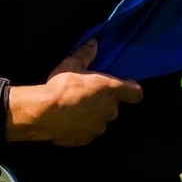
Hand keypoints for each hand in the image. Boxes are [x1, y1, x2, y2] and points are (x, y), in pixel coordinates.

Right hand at [6, 40, 142, 146]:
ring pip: (99, 120)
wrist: (45, 112)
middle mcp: (111, 110)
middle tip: (87, 95)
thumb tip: (93, 43)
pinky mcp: (86, 139)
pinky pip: (87, 132)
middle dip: (103, 102)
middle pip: (113, 106)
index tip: (123, 85)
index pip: (136, 93)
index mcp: (112, 91)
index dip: (131, 89)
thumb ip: (85, 54)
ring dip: (92, 115)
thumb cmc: (62, 86)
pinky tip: (66, 121)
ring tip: (74, 109)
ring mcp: (99, 127)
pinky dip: (80, 127)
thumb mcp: (71, 64)